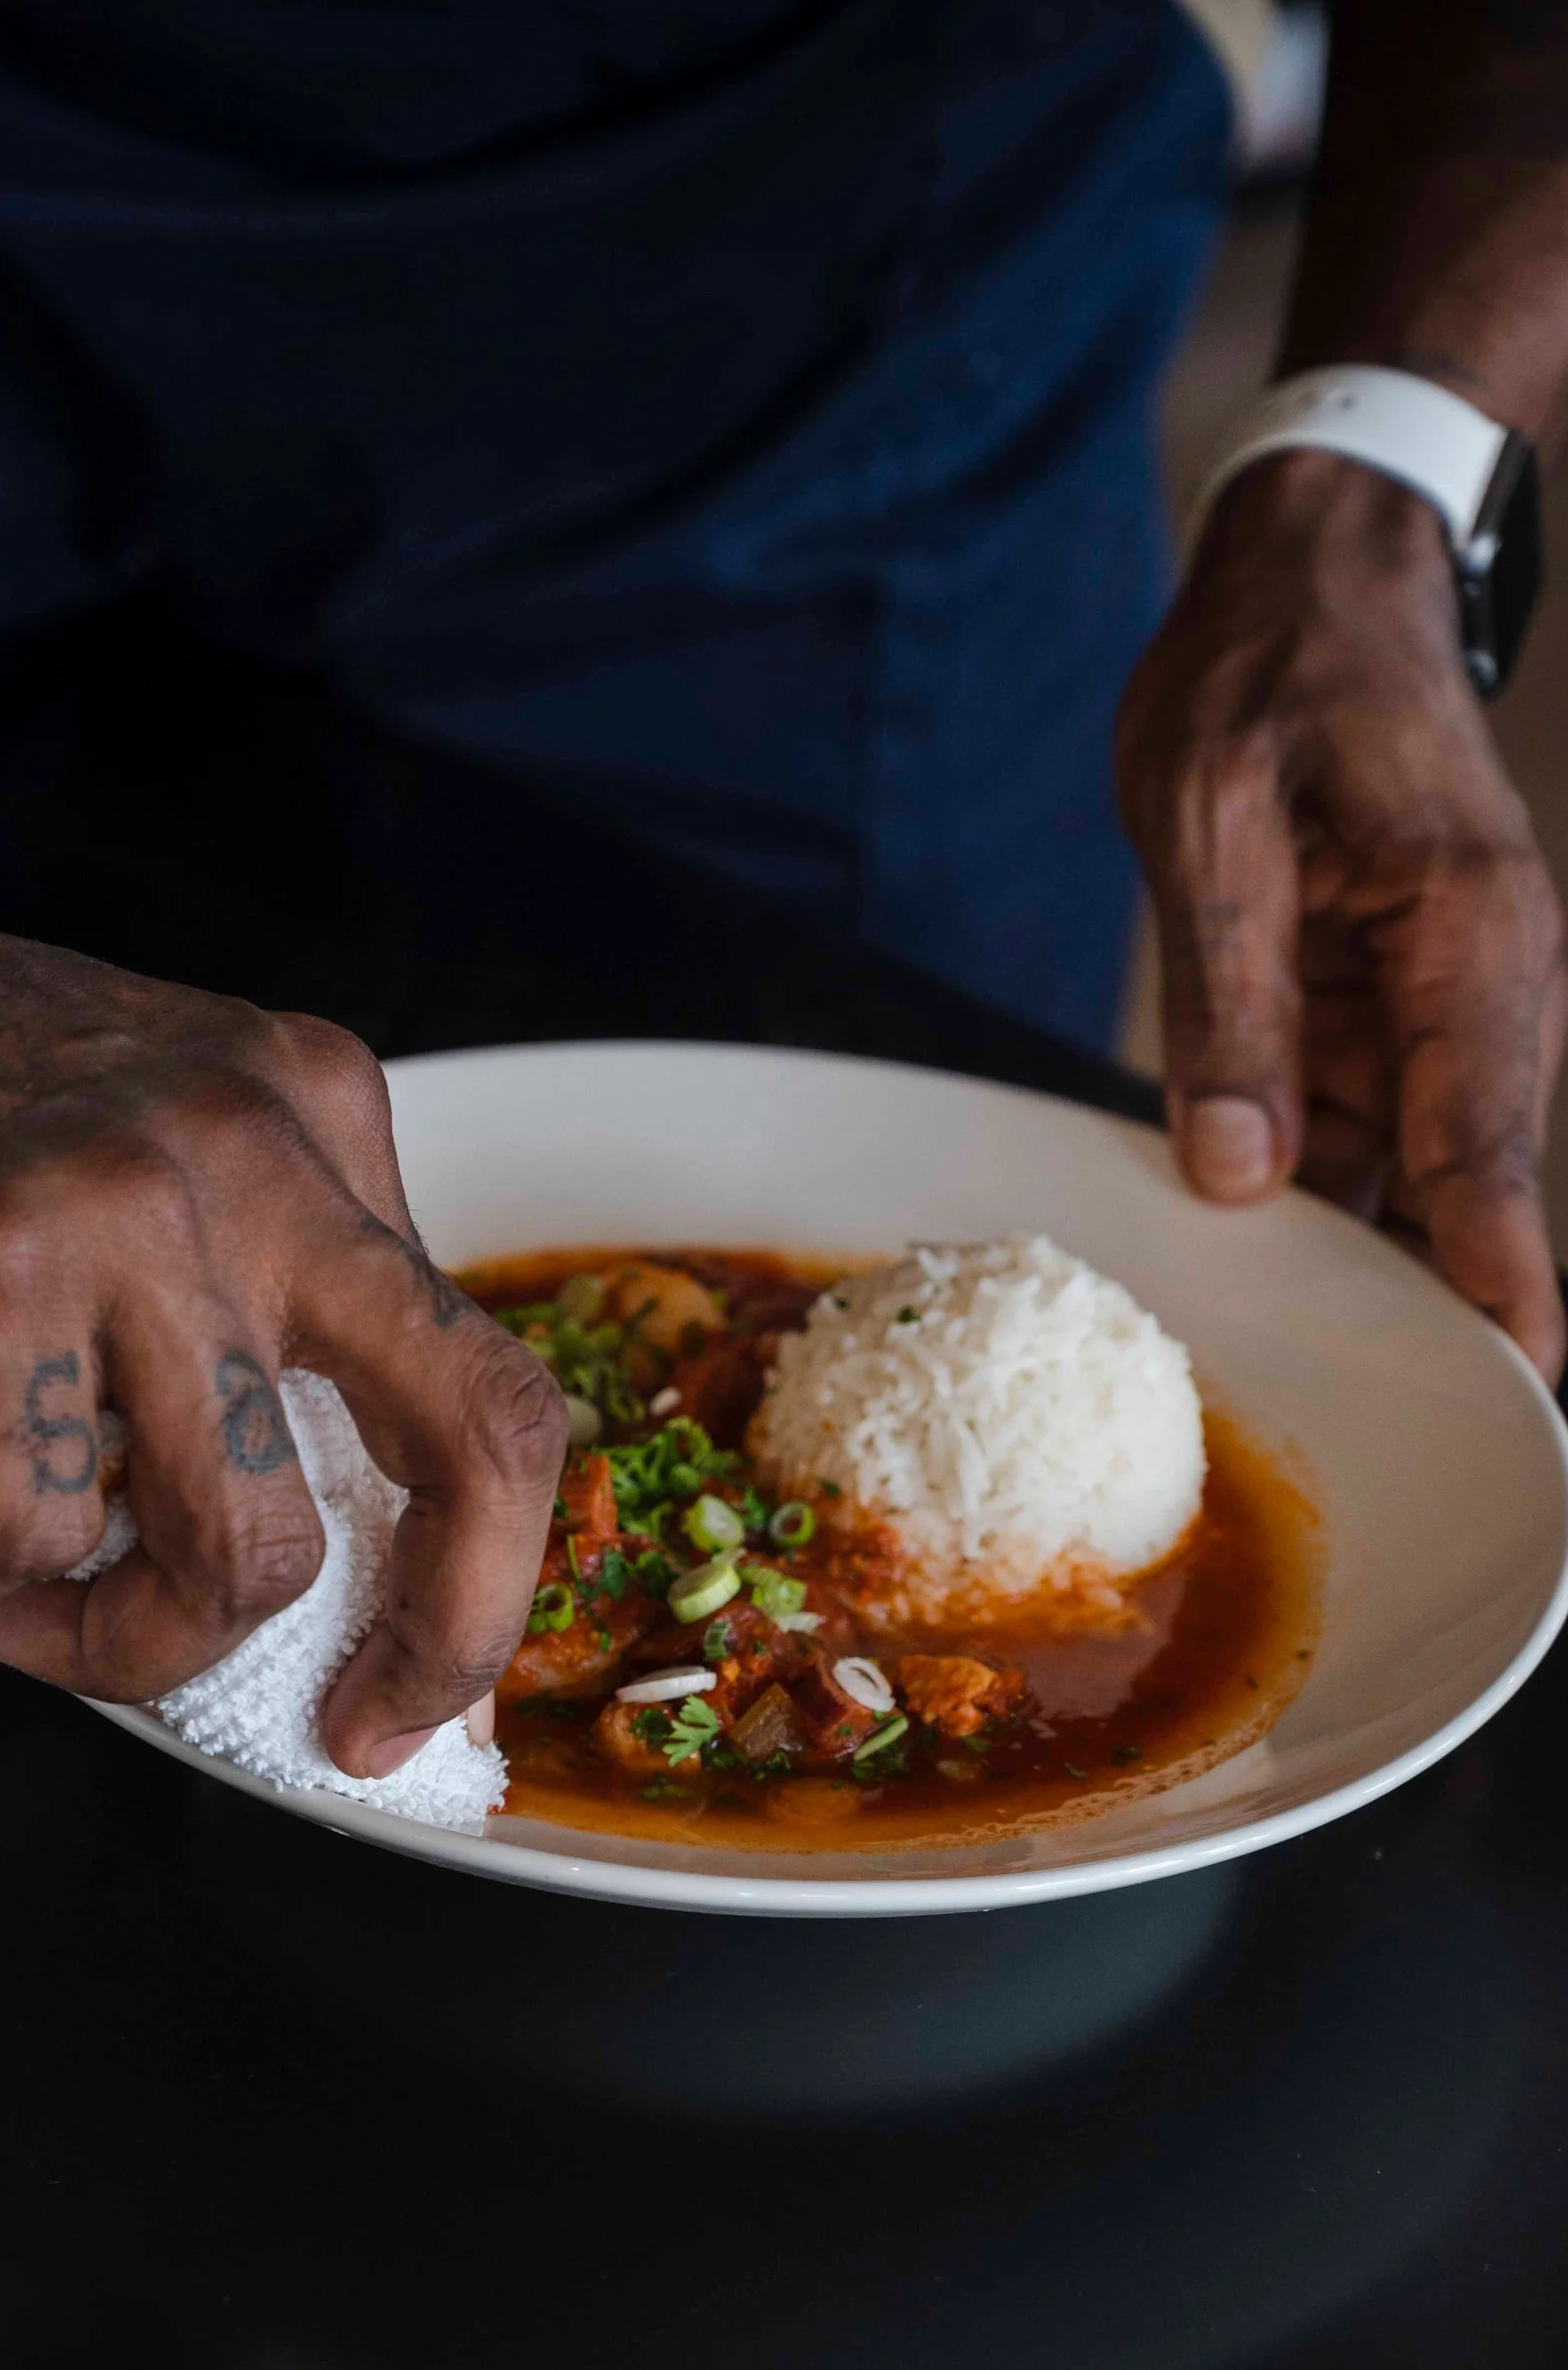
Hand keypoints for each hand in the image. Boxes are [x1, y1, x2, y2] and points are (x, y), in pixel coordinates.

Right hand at [0, 803, 565, 1771]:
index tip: (420, 1681)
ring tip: (29, 1600)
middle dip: (443, 1636)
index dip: (483, 1569)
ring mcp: (123, 1211)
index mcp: (319, 1112)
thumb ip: (263, 1298)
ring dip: (131, 1635)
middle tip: (361, 1731)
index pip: (487, 1378)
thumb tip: (341, 1555)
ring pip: (241, 1548)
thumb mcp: (158, 1140)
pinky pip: (34, 1537)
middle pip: (470, 1442)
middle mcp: (256, 1151)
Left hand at [1116, 449, 1567, 1380]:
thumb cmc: (1269, 671)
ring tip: (1270, 1364)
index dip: (1499, 1276)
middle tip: (1367, 1428)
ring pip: (1397, 1173)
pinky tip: (1227, 1255)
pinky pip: (1346, 1130)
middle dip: (1415, 1305)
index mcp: (1471, 941)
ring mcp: (1433, 1009)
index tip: (1517, 1382)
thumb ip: (1229, 1006)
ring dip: (1338, 1258)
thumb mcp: (1214, 826)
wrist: (1311, 579)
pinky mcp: (1378, 1015)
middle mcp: (1480, 991)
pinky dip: (1292, 1187)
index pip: (1487, 1145)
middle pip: (1458, 1185)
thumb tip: (1241, 1172)